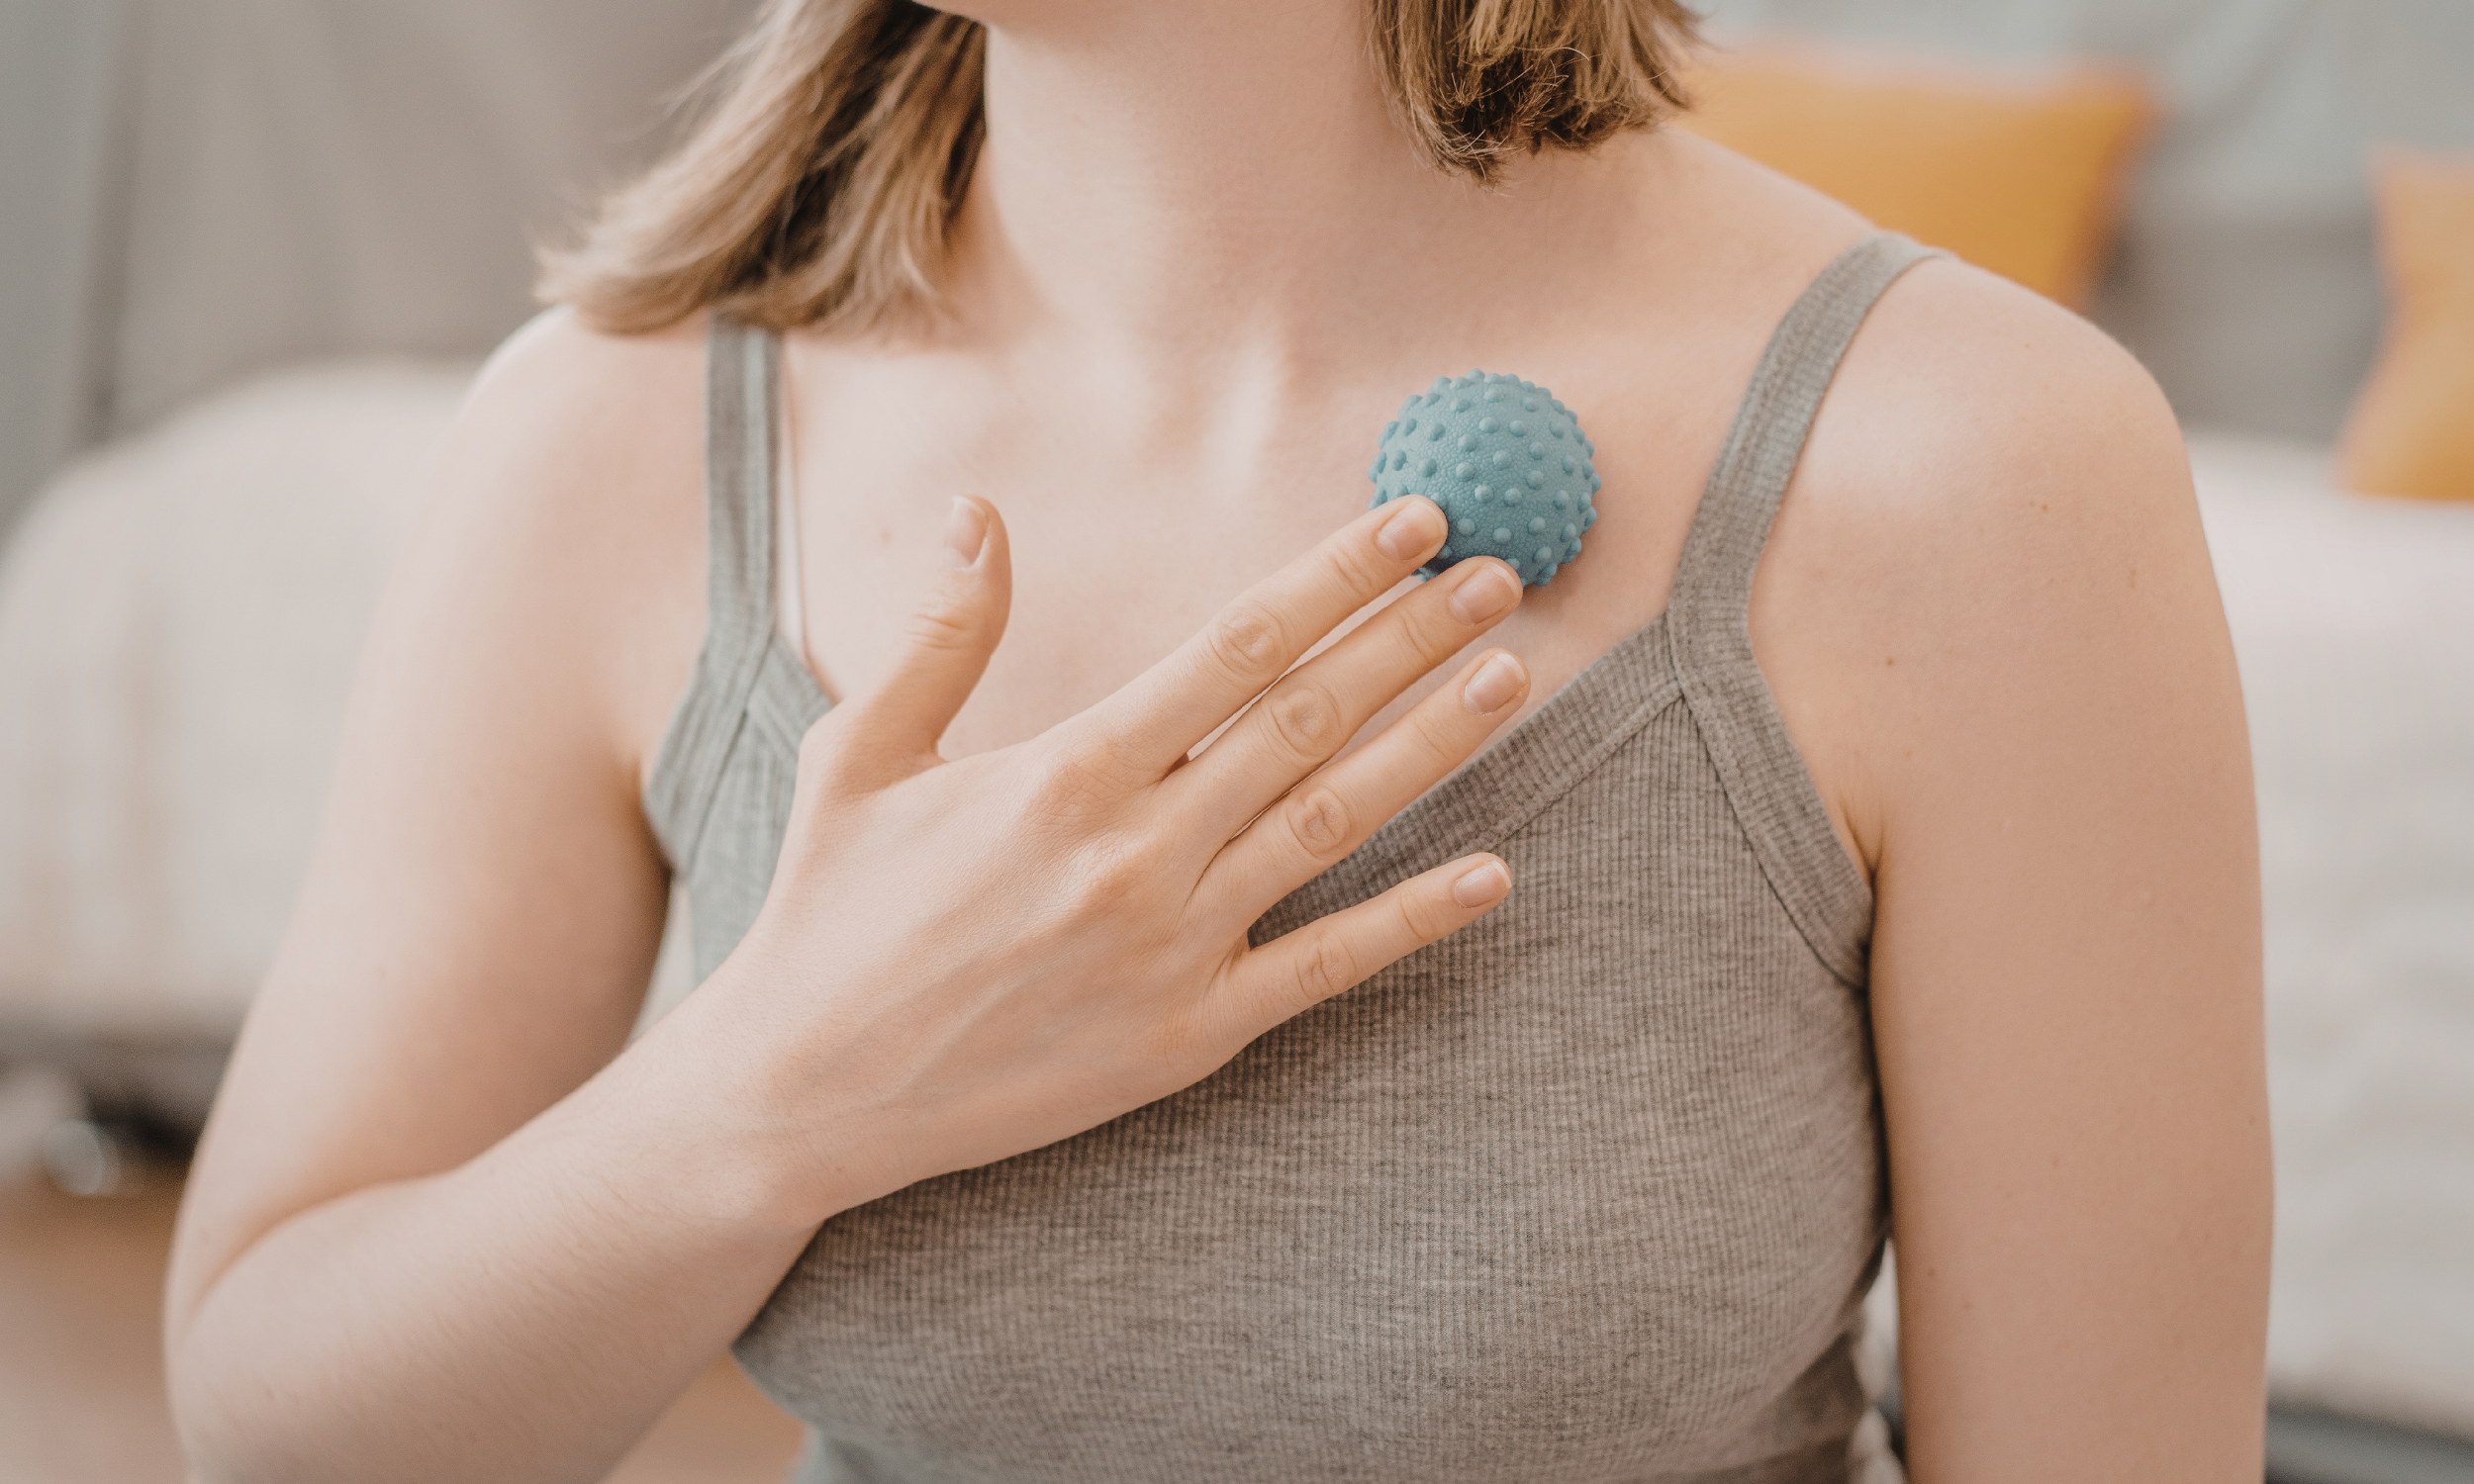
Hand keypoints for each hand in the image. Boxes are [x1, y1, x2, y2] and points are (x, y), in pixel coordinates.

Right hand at [711, 493, 1529, 1213]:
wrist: (802, 1093)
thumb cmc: (826, 913)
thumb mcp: (855, 754)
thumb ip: (940, 633)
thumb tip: (973, 509)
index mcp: (1066, 769)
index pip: (1237, 646)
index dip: (1335, 577)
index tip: (1412, 521)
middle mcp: (1135, 851)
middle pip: (1308, 719)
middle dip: (1413, 639)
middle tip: (1501, 576)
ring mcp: (1172, 948)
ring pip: (1333, 826)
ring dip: (1432, 747)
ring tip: (1512, 678)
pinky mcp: (1187, 1036)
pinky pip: (1323, 969)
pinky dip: (1413, 923)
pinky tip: (1492, 876)